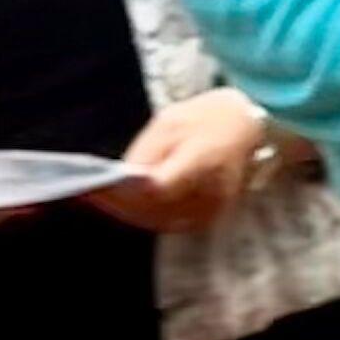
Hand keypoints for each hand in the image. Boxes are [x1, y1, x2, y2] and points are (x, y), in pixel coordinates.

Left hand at [89, 88, 273, 232]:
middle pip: (154, 210)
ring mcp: (212, 208)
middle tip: (89, 196)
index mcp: (201, 160)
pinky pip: (170, 222)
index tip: (93, 188)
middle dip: (119, 204)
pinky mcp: (209, 217)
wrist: (250, 127)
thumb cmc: (208, 117)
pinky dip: (146, 214)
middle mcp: (210, 191)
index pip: (158, 189)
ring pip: (159, 220)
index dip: (124, 192)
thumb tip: (123, 178)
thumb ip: (147, 151)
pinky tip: (127, 204)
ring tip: (102, 199)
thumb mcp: (172, 121)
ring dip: (129, 211)